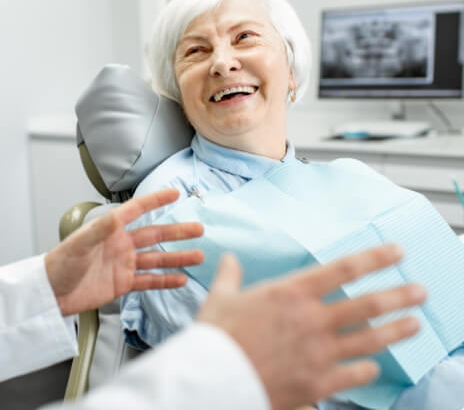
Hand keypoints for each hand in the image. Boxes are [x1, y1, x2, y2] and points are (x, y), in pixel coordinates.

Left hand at [45, 188, 203, 315]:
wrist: (50, 293)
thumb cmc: (59, 264)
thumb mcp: (79, 244)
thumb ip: (99, 230)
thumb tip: (116, 215)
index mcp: (111, 229)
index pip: (138, 210)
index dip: (156, 201)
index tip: (175, 193)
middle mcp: (121, 244)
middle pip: (155, 235)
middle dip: (177, 232)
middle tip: (198, 229)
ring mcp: (123, 264)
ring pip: (156, 259)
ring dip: (177, 257)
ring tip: (198, 256)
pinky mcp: (122, 283)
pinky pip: (148, 281)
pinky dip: (165, 281)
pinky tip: (180, 279)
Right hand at [197, 245, 425, 409]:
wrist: (213, 379)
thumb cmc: (217, 335)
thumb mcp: (220, 297)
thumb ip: (230, 275)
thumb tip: (228, 258)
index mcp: (291, 292)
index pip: (342, 269)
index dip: (374, 258)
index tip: (396, 252)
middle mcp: (312, 319)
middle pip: (366, 305)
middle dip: (398, 295)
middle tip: (421, 290)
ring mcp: (318, 353)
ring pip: (368, 340)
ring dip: (396, 331)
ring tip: (416, 324)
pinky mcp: (317, 383)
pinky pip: (353, 375)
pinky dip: (367, 370)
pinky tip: (375, 367)